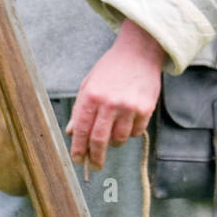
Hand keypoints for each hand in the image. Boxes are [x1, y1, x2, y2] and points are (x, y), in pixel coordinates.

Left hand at [66, 19, 163, 171]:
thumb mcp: (89, 83)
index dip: (78, 149)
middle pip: (99, 140)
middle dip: (95, 158)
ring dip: (114, 143)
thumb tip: (71, 132)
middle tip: (95, 166)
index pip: (81, 130)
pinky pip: (136, 132)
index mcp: (91, 96)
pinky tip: (128, 123)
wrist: (140, 51)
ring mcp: (129, 106)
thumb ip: (79, 108)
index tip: (78, 159)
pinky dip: (131, 133)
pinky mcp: (146, 108)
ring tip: (113, 135)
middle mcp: (110, 102)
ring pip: (119, 139)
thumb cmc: (112, 67)